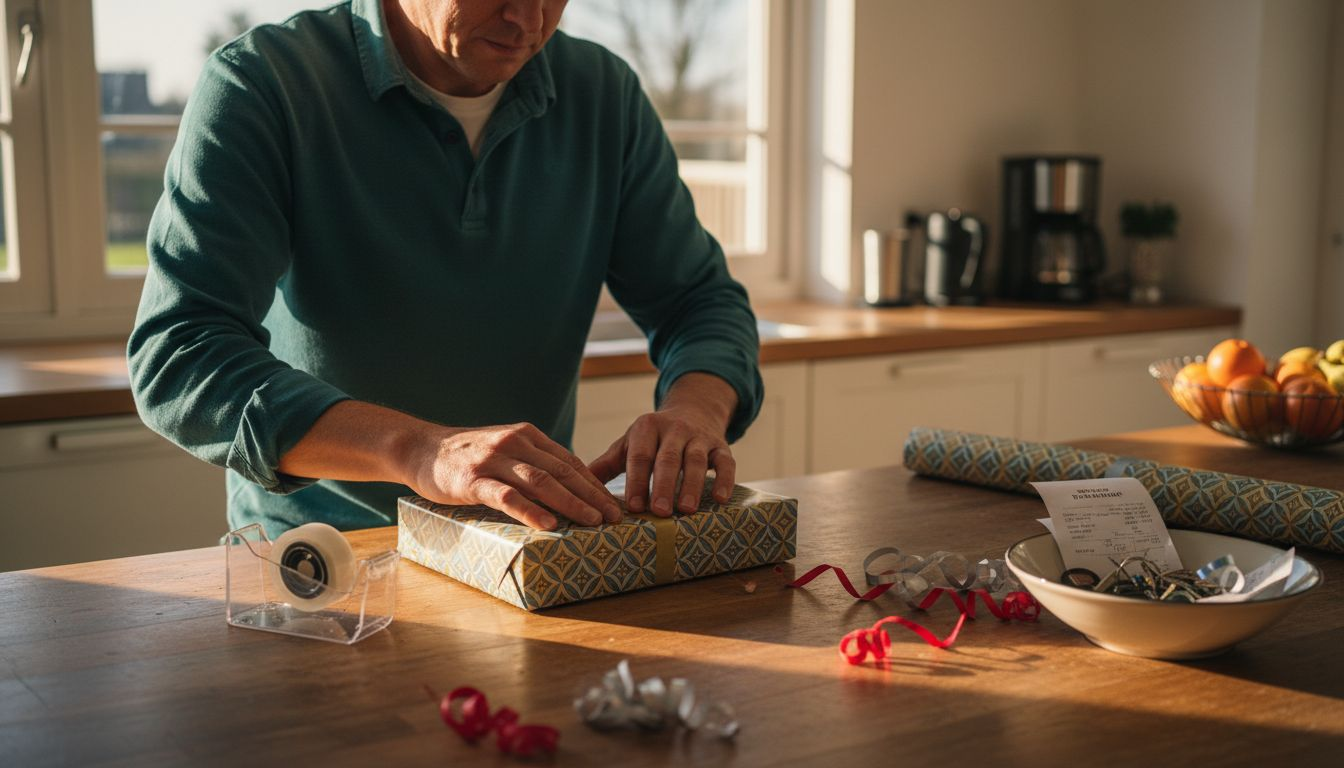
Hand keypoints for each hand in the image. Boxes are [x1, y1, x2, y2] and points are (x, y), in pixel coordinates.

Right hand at [408, 422, 622, 530]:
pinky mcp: (473, 480)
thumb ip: (532, 463)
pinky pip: (507, 496)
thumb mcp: (504, 450)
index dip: (595, 484)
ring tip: (593, 522)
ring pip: (542, 481)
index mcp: (528, 435)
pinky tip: (548, 524)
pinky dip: (530, 510)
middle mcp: (515, 443)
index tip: (615, 504)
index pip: (570, 461)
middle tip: (615, 518)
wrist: (418, 447)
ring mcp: (494, 461)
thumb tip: (567, 489)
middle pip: (563, 471)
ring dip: (571, 503)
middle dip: (592, 496)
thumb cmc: (465, 456)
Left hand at [588, 373, 737, 515]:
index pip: (640, 455)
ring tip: (687, 510)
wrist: (693, 411)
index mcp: (646, 428)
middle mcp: (674, 429)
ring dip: (692, 485)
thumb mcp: (629, 444)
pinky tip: (723, 500)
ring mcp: (700, 437)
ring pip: (697, 460)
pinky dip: (726, 480)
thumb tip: (574, 485)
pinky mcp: (721, 446)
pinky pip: (726, 462)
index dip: (636, 480)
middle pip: (668, 458)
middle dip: (663, 485)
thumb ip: (606, 464)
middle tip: (659, 512)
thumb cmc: (653, 438)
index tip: (632, 506)